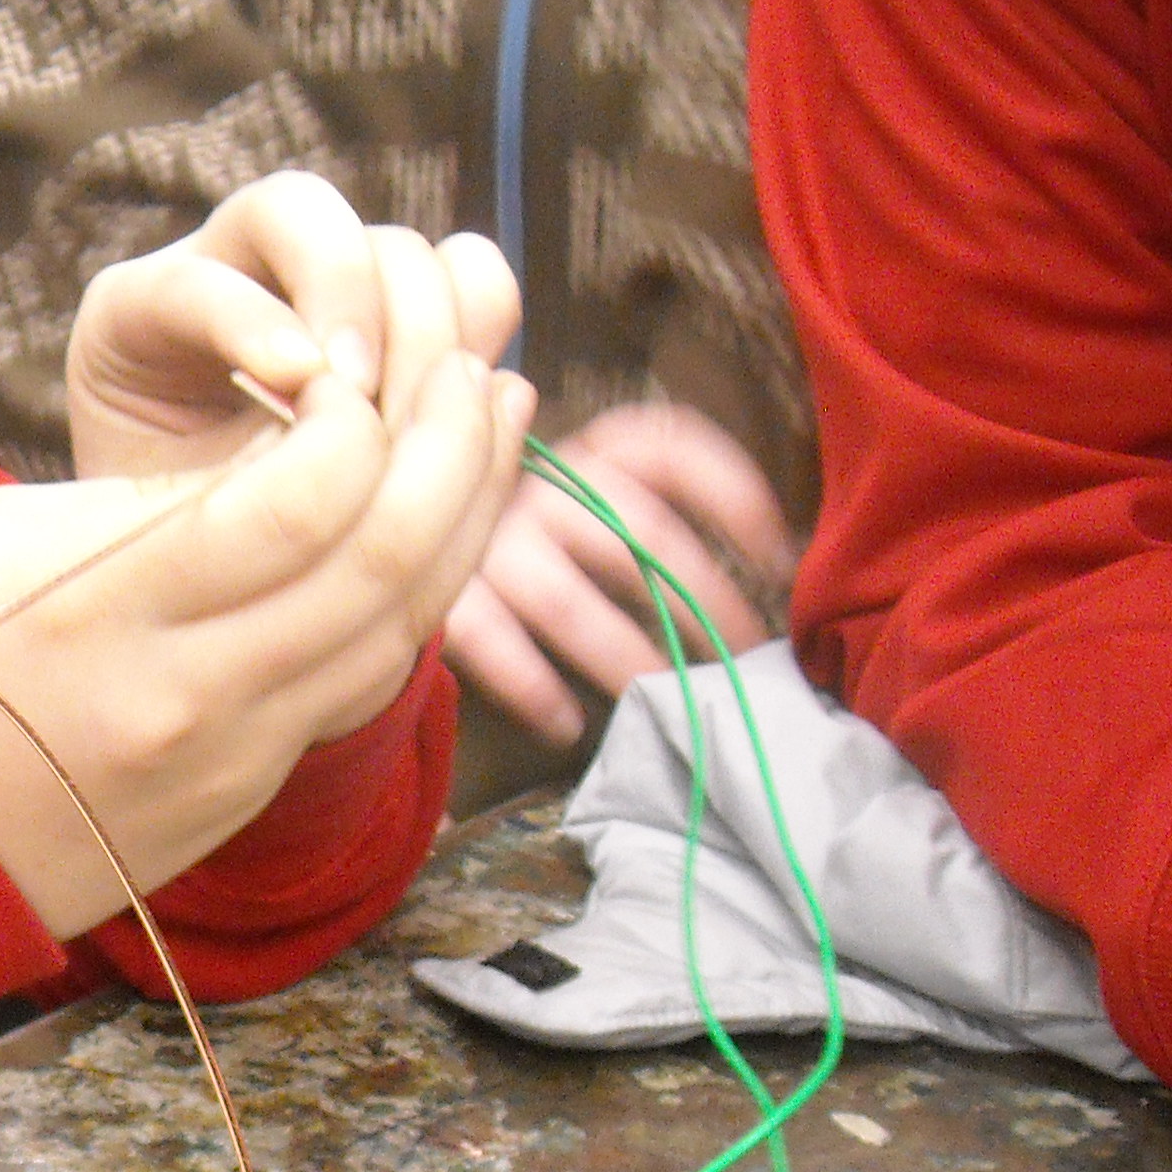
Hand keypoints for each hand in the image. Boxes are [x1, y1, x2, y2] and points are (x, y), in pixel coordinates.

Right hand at [0, 215, 531, 935]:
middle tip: (470, 366)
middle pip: (383, 560)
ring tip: (488, 421)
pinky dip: (416, 594)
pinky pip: (362, 685)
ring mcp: (230, 756)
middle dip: (449, 445)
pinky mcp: (247, 793)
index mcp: (110, 606)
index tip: (358, 361)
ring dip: (465, 515)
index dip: (365, 415)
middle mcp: (189, 690)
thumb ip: (150, 497)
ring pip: (402, 629)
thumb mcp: (5, 535)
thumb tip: (287, 442)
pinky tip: (436, 529)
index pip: (303, 499)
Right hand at [443, 402, 788, 744]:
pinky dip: (534, 687)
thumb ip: (646, 515)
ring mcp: (485, 537)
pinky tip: (568, 723)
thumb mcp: (587, 498)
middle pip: (639, 536)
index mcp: (585, 448)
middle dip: (705, 604)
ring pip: (572, 603)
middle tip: (746, 661)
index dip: (735, 496)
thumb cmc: (522, 528)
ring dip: (629, 657)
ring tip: (669, 701)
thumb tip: (764, 569)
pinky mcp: (440, 592)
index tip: (781, 558)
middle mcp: (538, 481)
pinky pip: (493, 645)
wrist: (389, 523)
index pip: (671, 448)